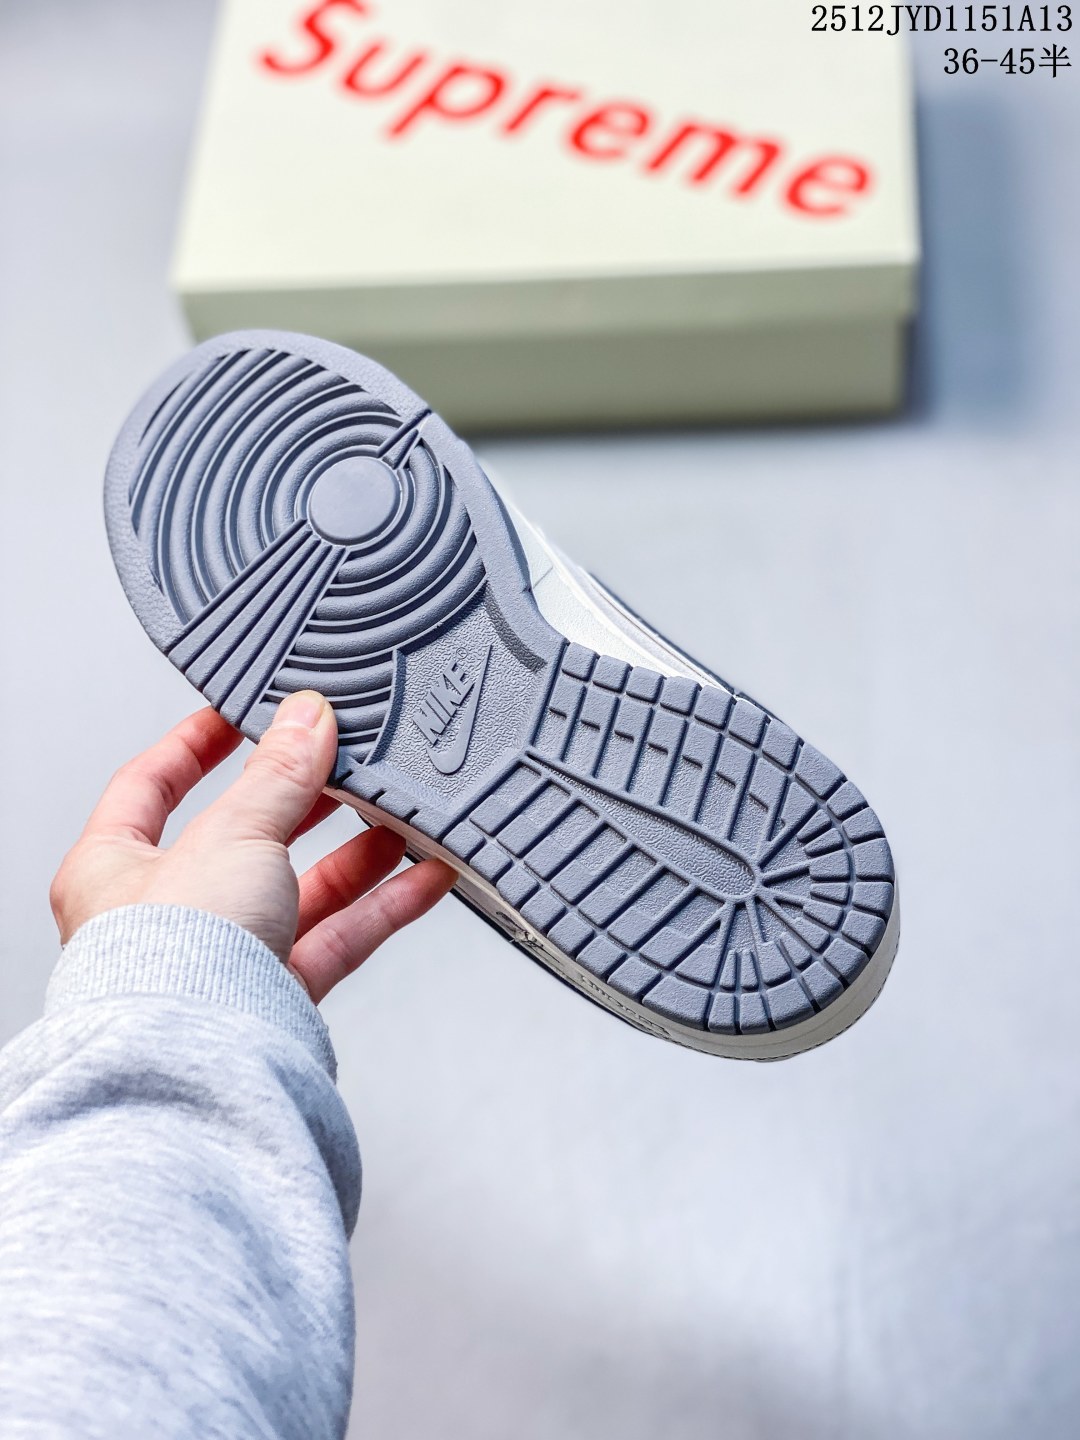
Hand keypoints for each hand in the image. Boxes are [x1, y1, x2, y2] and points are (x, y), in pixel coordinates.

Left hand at [49, 692, 456, 1002]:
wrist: (202, 1062)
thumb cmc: (171, 960)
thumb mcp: (232, 833)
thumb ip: (279, 776)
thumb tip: (306, 720)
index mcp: (114, 866)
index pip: (150, 785)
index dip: (195, 744)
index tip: (240, 716)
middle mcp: (165, 915)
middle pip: (244, 837)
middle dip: (303, 802)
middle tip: (344, 764)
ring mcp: (223, 957)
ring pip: (300, 890)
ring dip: (357, 852)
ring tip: (403, 815)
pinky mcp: (276, 996)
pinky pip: (338, 938)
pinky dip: (383, 906)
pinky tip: (425, 877)